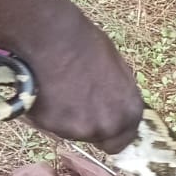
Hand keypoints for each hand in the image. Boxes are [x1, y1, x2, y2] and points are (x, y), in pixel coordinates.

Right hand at [0, 0, 144, 151]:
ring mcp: (78, 129)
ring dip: (68, 119)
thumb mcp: (118, 69)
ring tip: (60, 90)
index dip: (113, 131)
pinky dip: (48, 114)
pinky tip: (46, 91)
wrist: (50, 37)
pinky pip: (51, 125)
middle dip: (90, 126)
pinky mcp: (51, 126)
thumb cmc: (85, 45)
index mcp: (130, 112)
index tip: (102, 122)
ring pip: (73, 132)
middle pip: (99, 139)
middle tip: (77, 104)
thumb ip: (120, 95)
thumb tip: (117, 104)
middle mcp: (108, 125)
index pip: (125, 139)